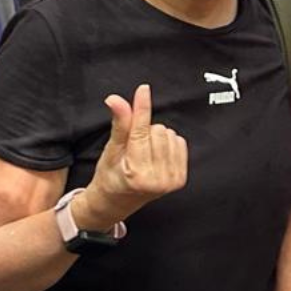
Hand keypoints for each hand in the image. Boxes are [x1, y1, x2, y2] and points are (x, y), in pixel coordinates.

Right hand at [78, 84, 186, 226]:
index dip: (141, 107)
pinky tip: (156, 155)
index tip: (143, 89)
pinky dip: (168, 143)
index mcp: (135, 173)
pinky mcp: (180, 179)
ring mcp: (170, 181)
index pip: (139, 131)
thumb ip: (119, 124)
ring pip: (169, 134)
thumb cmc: (110, 175)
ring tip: (144, 153)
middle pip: (157, 130)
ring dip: (156, 138)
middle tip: (133, 147)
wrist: (117, 201)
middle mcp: (155, 179)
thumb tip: (116, 100)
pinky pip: (180, 143)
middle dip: (144, 132)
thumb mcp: (111, 150)